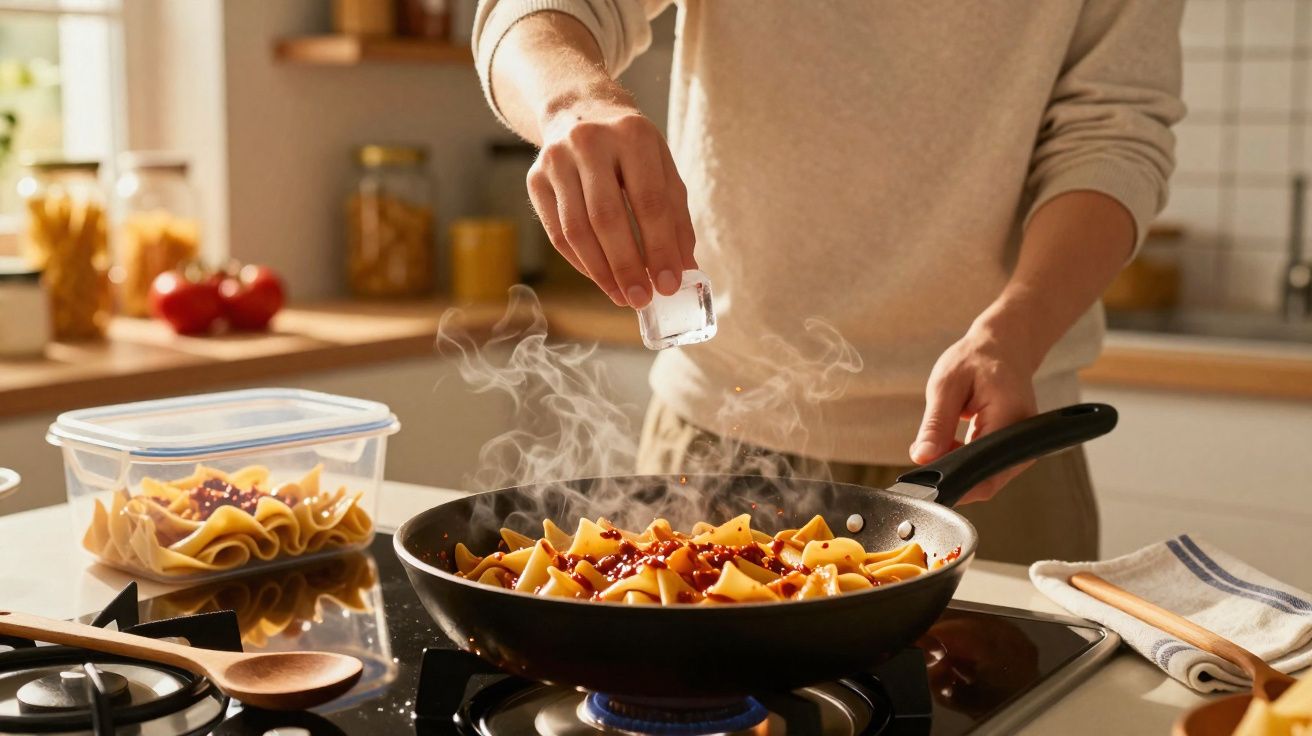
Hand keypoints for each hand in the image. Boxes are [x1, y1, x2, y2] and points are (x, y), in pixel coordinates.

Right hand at [526, 90, 695, 307]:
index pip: (649, 201)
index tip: (669, 284)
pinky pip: (557, 233)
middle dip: (627, 266)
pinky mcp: (535, 179)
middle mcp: (590, 142)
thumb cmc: (631, 151)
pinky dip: (581, 262)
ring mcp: (556, 159)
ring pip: (576, 230)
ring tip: (622, 296)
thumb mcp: (662, 170)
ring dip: (601, 271)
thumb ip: (675, 219)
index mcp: (633, 135)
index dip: (660, 248)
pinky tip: (600, 277)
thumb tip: (682, 271)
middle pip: (607, 218)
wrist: (581, 113)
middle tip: (642, 299)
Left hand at [910, 317, 1038, 503]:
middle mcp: (1023, 438)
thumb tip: (922, 458)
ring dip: (957, 466)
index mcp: (1010, 417)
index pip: (983, 471)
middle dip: (950, 474)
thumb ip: (935, 424)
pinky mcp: (1015, 450)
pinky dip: (965, 460)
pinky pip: (988, 468)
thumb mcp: (947, 384)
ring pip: (985, 477)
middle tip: (924, 452)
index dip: (953, 482)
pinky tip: (950, 442)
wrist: (1004, 347)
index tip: (923, 477)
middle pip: (986, 481)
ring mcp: (1023, 446)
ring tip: (939, 438)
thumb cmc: (977, 358)